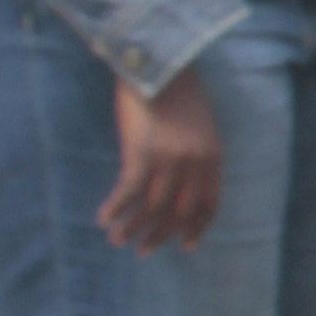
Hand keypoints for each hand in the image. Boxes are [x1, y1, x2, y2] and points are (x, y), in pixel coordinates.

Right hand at [101, 68, 222, 251]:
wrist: (160, 64)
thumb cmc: (176, 92)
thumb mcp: (199, 126)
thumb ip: (195, 154)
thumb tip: (179, 183)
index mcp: (212, 157)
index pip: (208, 204)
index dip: (196, 228)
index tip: (185, 245)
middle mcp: (194, 164)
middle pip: (178, 212)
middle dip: (161, 235)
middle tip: (144, 250)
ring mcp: (169, 161)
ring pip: (151, 208)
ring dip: (133, 228)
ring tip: (118, 241)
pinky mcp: (141, 154)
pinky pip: (127, 193)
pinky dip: (115, 209)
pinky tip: (103, 219)